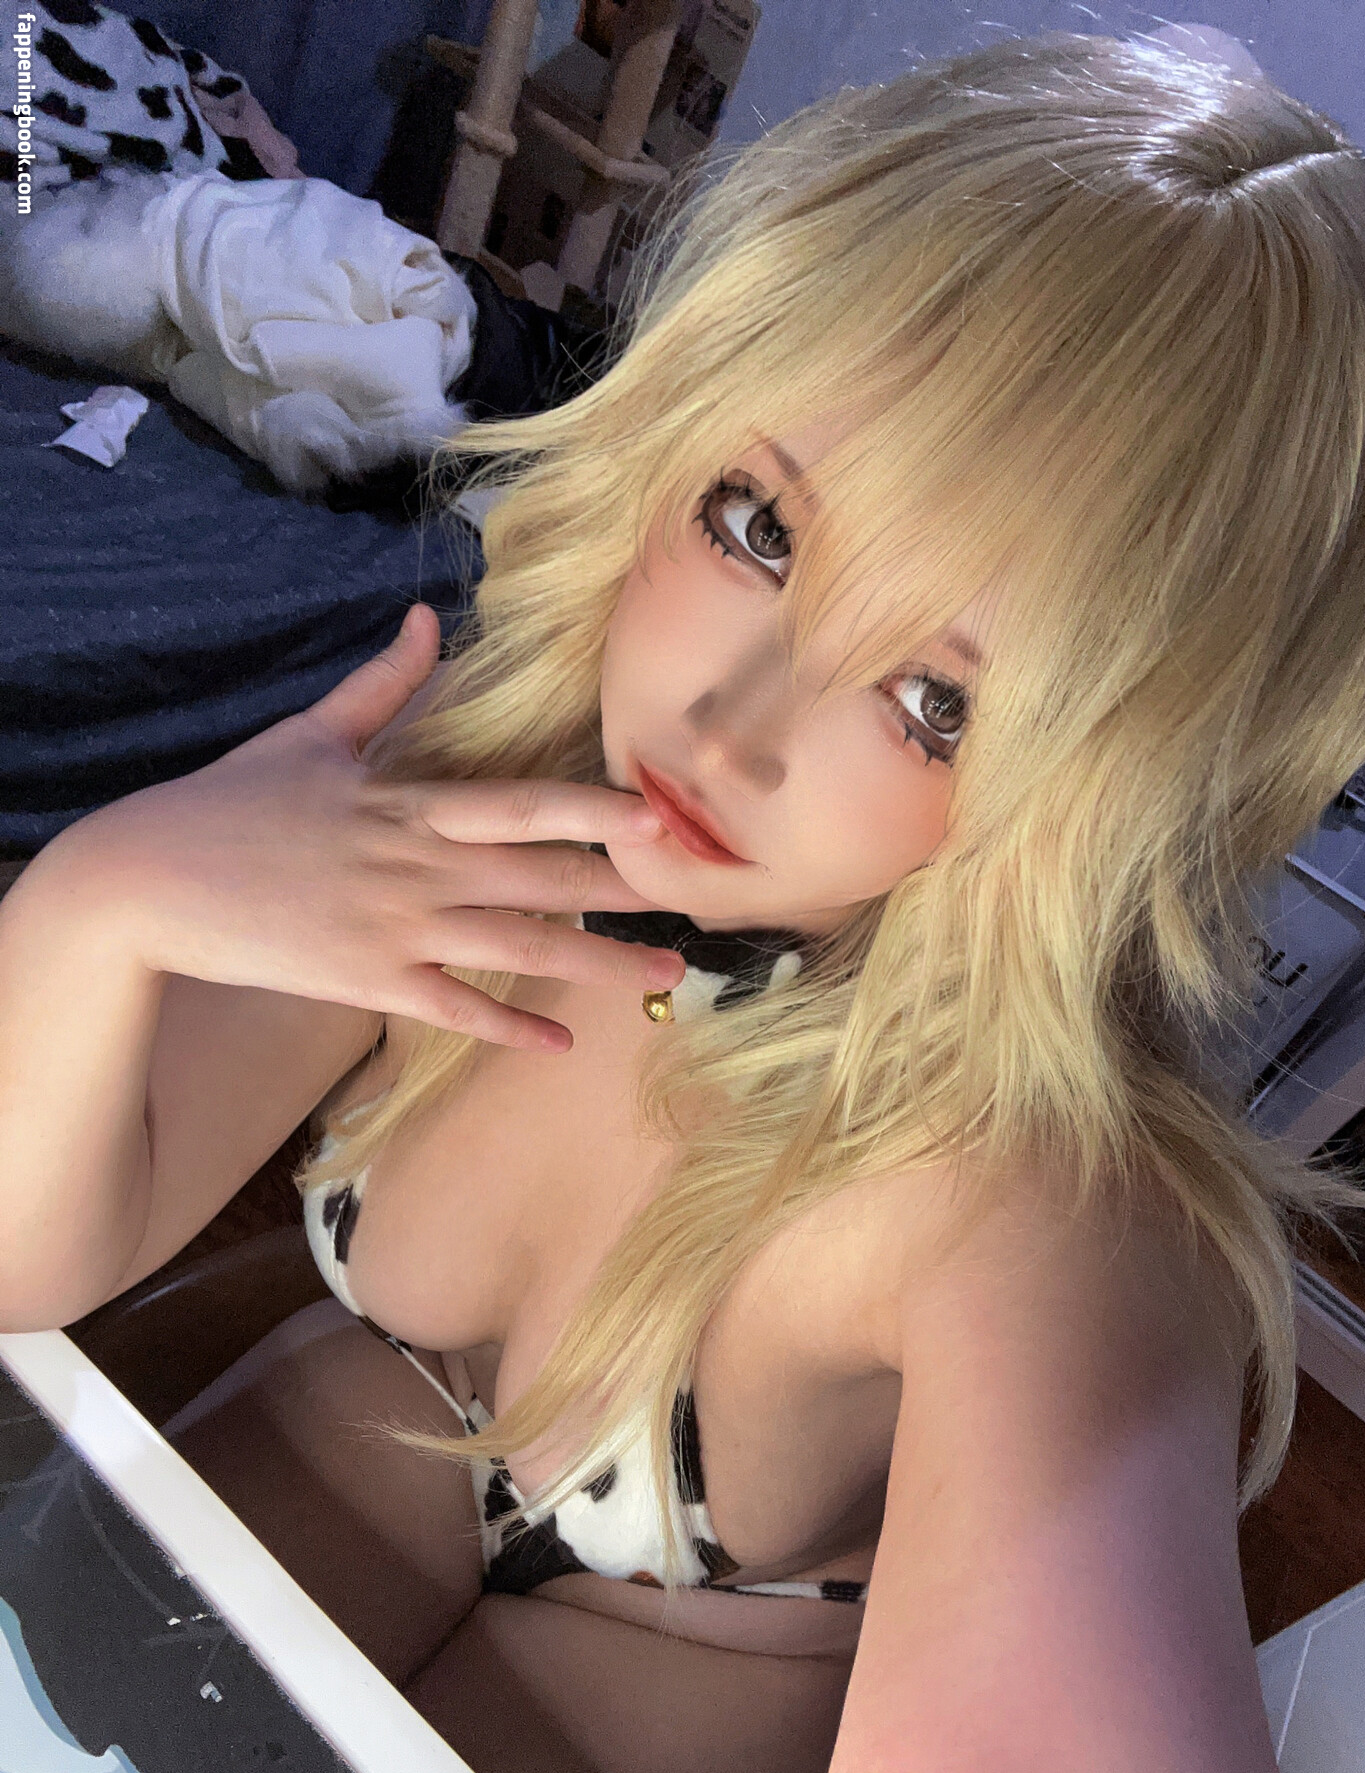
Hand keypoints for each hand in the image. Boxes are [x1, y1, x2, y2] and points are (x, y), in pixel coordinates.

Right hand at [56, 605, 682, 1049]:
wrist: (150, 879)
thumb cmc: (231, 802)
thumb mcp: (310, 734)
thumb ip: (380, 684)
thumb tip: (424, 617)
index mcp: (408, 803)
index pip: (518, 804)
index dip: (591, 810)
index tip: (655, 817)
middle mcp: (417, 866)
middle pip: (540, 879)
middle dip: (624, 892)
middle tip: (698, 903)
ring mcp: (396, 928)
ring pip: (517, 948)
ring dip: (597, 965)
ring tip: (664, 977)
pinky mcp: (368, 981)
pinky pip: (455, 1008)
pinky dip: (509, 1027)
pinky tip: (564, 1045)